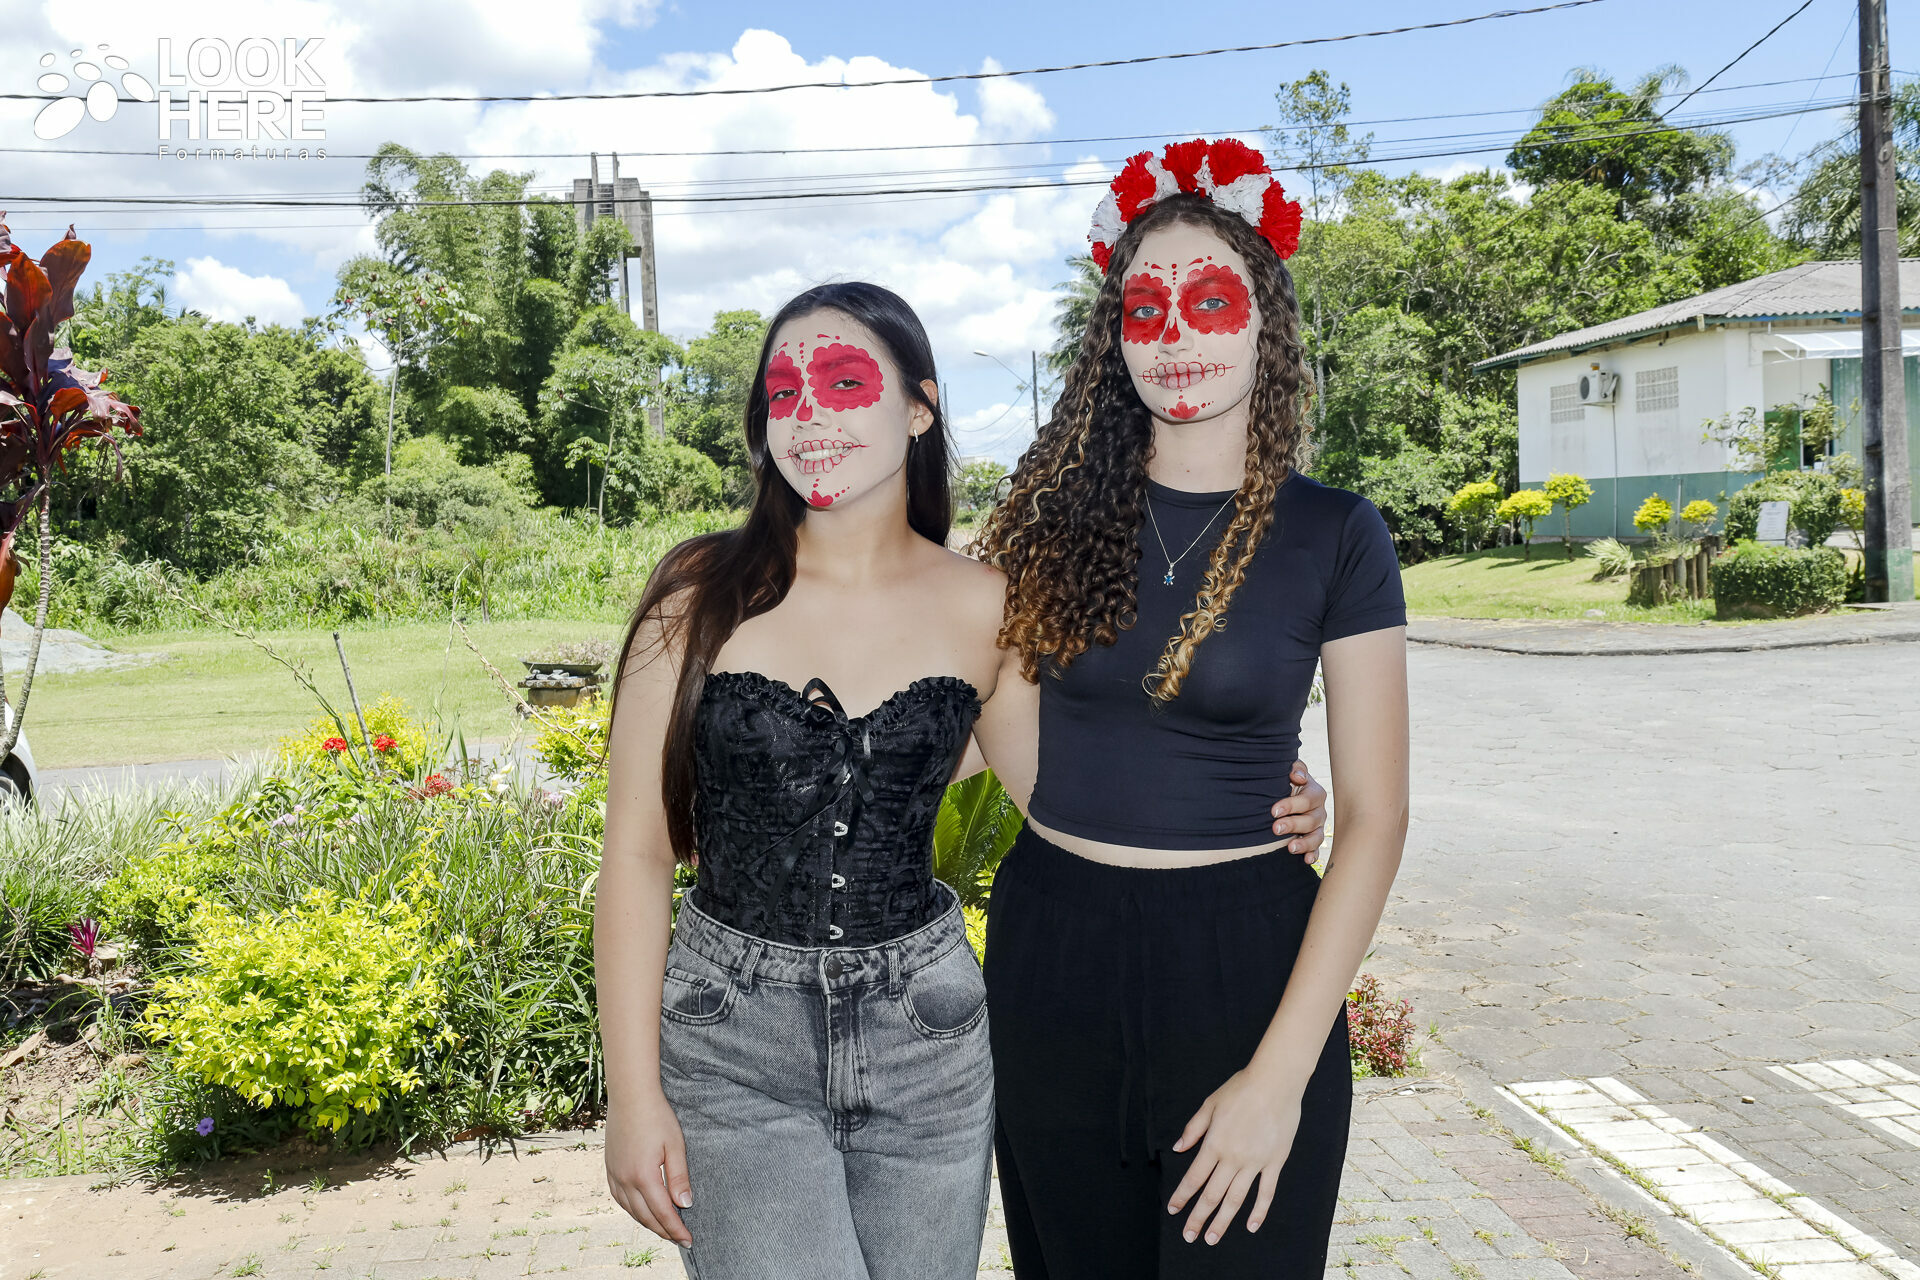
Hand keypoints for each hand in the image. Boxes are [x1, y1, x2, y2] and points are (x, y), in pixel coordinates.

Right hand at [604, 1088, 693, 1245]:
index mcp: (643, 1176)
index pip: (663, 1212)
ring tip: (664, 1229)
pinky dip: (632, 1210)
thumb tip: (685, 1205)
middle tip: (680, 1240)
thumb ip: (679, 1177)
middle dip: (664, 1231)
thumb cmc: (656, 1116)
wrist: (630, 1095)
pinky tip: (641, 1211)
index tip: (689, 1240)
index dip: (676, 1229)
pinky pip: (619, 1199)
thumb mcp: (675, 1145)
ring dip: (648, 1223)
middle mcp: (625, 1179)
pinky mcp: (609, 1168)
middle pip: (645, 1216)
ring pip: (631, 1210)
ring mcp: (614, 1174)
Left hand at [1166, 1066, 1301, 1243]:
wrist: (1275, 1082)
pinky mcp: (1274, 1162)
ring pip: (1236, 1199)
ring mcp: (1255, 1163)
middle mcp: (1233, 1158)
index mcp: (1214, 1144)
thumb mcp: (1210, 1104)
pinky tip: (1250, 1225)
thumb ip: (1193, 1129)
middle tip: (1189, 1236)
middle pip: (1212, 1195)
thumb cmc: (1241, 1089)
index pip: (1193, 1178)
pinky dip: (1258, 1211)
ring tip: (1212, 1238)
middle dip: (1198, 1217)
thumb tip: (1178, 1148)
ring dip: (1223, 1221)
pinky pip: (1266, 1192)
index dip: (1182, 1196)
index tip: (1173, 1210)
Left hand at [1270, 759, 1326, 858]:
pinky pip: (1316, 849)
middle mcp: (1319, 811)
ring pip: (1316, 837)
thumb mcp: (1291, 771)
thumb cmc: (1287, 781)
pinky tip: (1306, 860)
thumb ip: (1296, 768)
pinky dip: (1312, 855)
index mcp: (1315, 793)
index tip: (1274, 811)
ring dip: (1304, 843)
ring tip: (1290, 847)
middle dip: (1293, 824)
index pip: (1307, 800)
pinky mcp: (1313, 840)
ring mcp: (1317, 827)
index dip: (1291, 805)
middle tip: (1275, 828)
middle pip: (1311, 820)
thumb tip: (1297, 776)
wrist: (1284, 792)